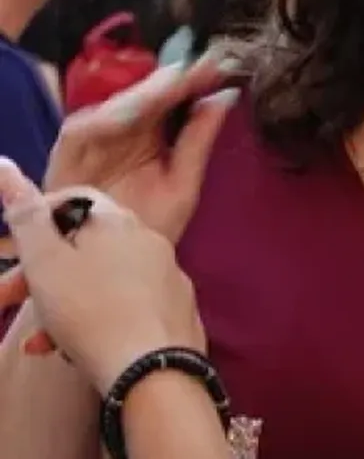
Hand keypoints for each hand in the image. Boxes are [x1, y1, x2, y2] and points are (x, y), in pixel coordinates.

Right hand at [0, 159, 204, 395]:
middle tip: (6, 299)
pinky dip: (97, 320)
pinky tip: (73, 349)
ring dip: (64, 304)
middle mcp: (148, 239)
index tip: (14, 245)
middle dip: (43, 272)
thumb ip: (26, 217)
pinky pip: (127, 305)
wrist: (152, 367)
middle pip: (86, 245)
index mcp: (118, 220)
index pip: (75, 199)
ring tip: (38, 339)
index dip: (39, 216)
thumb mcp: (45, 262)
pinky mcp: (174, 308)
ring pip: (102, 280)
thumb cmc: (91, 310)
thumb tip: (4, 168)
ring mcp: (166, 274)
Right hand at [45, 54, 236, 241]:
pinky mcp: (65, 161)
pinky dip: (104, 120)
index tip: (220, 66)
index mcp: (149, 136)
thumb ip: (199, 139)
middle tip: (199, 67)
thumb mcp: (184, 182)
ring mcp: (93, 145)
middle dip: (171, 80)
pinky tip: (132, 113)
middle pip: (143, 97)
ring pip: (113, 108)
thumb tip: (225, 95)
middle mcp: (120, 134)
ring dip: (142, 94)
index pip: (171, 99)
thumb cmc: (151, 228)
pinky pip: (79, 133)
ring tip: (173, 83)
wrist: (119, 269)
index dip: (194, 81)